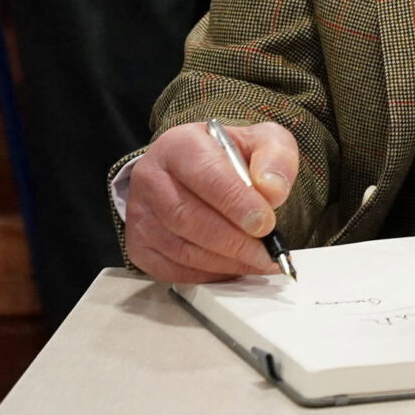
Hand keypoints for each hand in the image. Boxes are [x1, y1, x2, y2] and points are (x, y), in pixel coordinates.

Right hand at [123, 119, 297, 284]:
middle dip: (234, 241)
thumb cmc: (230, 157)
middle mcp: (151, 178)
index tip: (266, 224)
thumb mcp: (261, 140)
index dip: (237, 203)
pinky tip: (234, 267)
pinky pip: (173, 270)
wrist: (197, 170)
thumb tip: (273, 191)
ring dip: (225, 261)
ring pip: (181, 249)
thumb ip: (275, 158)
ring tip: (258, 261)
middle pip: (189, 217)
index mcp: (179, 145)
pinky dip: (209, 274)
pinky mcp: (139, 246)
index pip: (206, 175)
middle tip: (267, 252)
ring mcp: (140, 215)